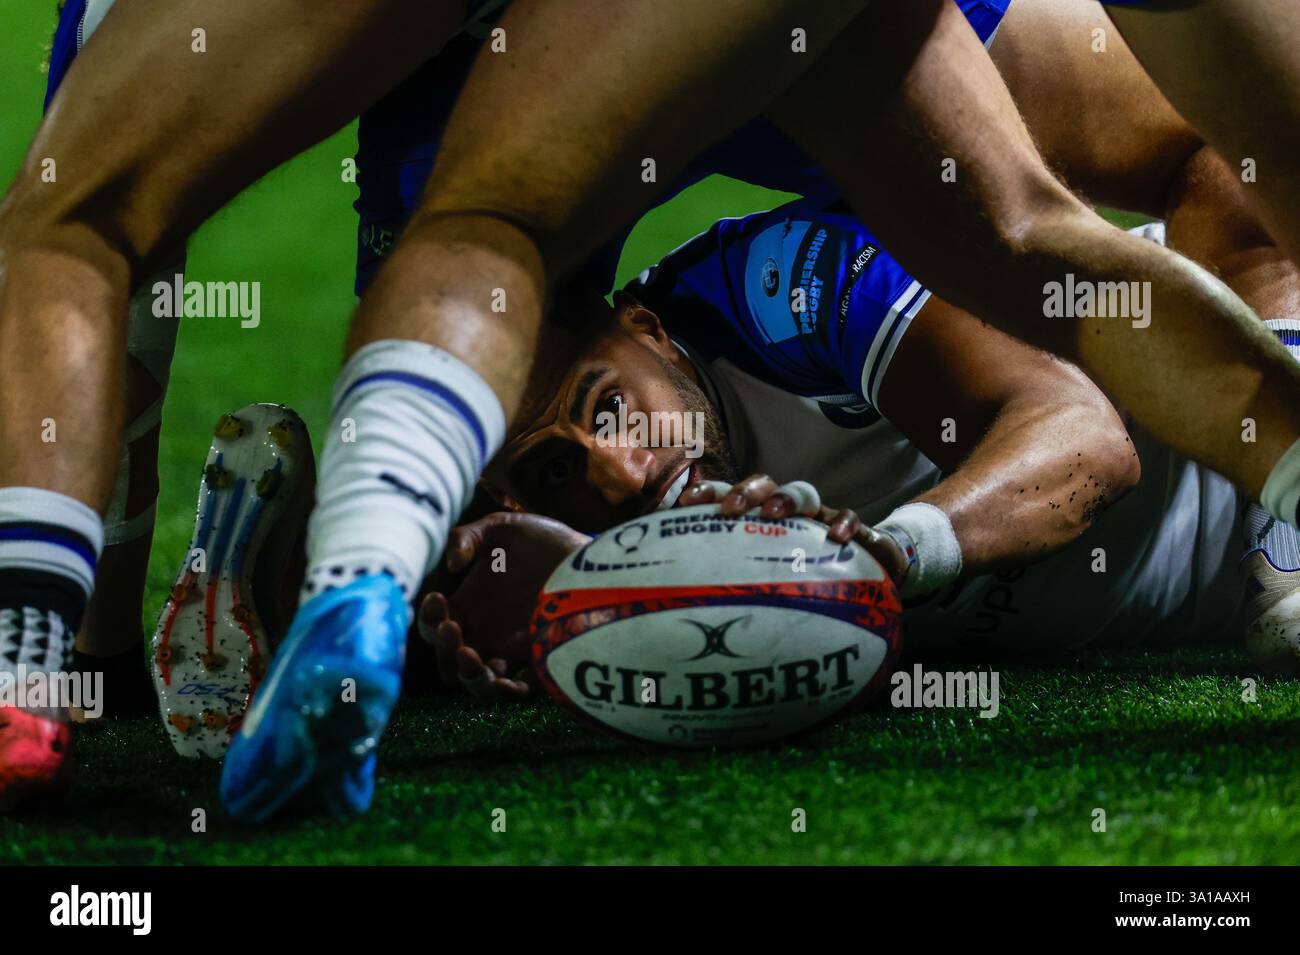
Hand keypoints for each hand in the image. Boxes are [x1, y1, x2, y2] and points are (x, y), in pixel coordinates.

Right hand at [423, 511, 590, 697]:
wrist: (587, 555)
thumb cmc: (543, 542)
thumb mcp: (501, 530)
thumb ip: (467, 538)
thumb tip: (451, 565)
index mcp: (468, 607)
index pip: (434, 624)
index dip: (428, 616)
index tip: (437, 598)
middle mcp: (485, 634)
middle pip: (451, 660)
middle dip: (444, 651)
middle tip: (451, 629)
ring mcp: (511, 650)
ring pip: (480, 682)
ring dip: (469, 676)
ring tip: (471, 658)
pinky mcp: (540, 661)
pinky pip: (520, 689)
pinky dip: (509, 691)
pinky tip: (507, 679)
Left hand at [676, 473, 910, 582]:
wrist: (862, 582)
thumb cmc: (799, 580)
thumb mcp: (760, 579)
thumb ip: (726, 581)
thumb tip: (677, 596)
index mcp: (760, 520)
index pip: (730, 495)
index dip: (708, 492)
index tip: (687, 502)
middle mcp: (787, 513)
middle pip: (765, 485)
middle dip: (746, 491)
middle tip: (731, 509)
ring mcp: (820, 519)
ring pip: (804, 493)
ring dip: (787, 498)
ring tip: (774, 512)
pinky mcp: (854, 533)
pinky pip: (851, 518)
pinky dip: (843, 523)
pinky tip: (835, 538)